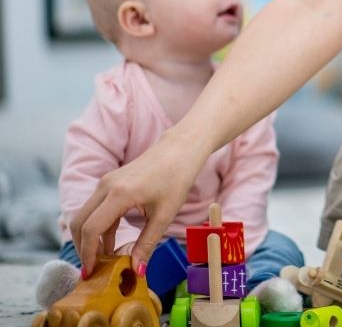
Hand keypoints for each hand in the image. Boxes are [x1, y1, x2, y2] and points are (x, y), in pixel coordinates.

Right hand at [71, 132, 200, 274]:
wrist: (180, 149)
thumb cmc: (177, 179)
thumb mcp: (164, 215)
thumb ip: (147, 244)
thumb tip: (137, 271)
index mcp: (119, 194)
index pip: (91, 229)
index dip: (88, 254)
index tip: (90, 273)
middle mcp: (106, 187)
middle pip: (80, 223)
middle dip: (83, 248)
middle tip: (93, 270)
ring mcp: (106, 183)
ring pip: (86, 216)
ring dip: (90, 239)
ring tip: (103, 260)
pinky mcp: (109, 182)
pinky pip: (96, 209)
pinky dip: (99, 227)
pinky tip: (110, 243)